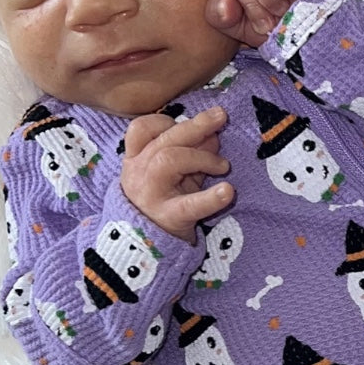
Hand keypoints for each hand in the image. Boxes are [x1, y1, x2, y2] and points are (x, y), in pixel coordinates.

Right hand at [120, 107, 232, 243]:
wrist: (147, 247)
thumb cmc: (164, 201)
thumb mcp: (176, 174)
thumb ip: (192, 153)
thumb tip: (214, 133)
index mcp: (135, 160)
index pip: (140, 129)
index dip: (164, 121)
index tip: (185, 123)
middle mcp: (138, 174)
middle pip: (163, 142)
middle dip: (194, 126)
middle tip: (221, 117)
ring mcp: (150, 196)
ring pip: (169, 161)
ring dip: (201, 157)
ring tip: (224, 166)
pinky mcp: (168, 218)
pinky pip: (188, 205)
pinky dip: (211, 198)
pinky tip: (228, 191)